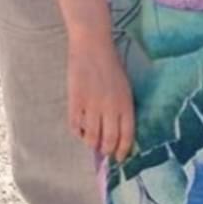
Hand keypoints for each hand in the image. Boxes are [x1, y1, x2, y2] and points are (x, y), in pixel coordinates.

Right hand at [68, 35, 134, 162]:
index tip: (119, 157)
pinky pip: (75, 126)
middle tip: (103, 151)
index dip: (122, 151)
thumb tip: (118, 132)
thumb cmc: (111, 66)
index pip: (127, 136)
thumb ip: (122, 109)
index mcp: (126, 104)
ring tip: (90, 139)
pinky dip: (77, 132)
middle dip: (106, 151)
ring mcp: (92, 105)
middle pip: (108, 141)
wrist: (92, 46)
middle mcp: (110, 108)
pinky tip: (79, 128)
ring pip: (91, 137)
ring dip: (91, 143)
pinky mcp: (76, 101)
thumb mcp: (125, 87)